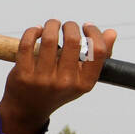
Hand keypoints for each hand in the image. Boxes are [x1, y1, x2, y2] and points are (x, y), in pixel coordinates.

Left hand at [0, 20, 116, 133]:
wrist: (28, 109)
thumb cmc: (59, 89)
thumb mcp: (81, 80)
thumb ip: (97, 58)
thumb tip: (111, 32)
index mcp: (84, 84)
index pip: (98, 51)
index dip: (94, 33)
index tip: (86, 27)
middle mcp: (65, 83)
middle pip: (73, 40)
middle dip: (70, 26)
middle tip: (66, 26)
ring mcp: (42, 79)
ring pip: (49, 38)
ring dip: (51, 24)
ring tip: (52, 24)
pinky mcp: (23, 74)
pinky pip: (27, 43)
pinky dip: (33, 31)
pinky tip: (37, 31)